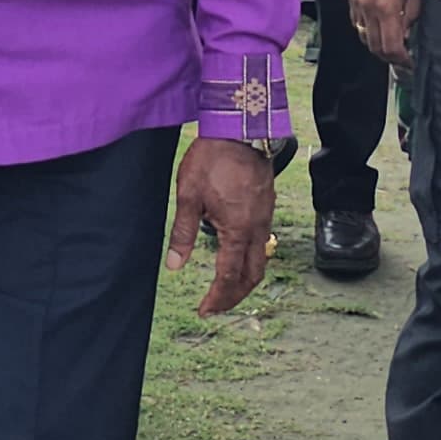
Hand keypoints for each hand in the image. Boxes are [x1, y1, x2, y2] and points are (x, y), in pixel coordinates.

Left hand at [163, 136, 275, 316]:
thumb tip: (174, 266)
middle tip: (215, 307)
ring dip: (244, 280)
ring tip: (224, 289)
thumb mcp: (188, 196)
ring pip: (261, 261)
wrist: (240, 129)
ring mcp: (266, 218)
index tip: (204, 311)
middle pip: (252, 276)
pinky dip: (250, 260)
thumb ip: (182, 233)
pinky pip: (263, 244)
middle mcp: (257, 229)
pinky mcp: (266, 207)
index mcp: (238, 230)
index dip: (217, 298)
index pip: (229, 277)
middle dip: (234, 297)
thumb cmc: (212, 159)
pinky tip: (234, 257)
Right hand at [343, 0, 421, 72]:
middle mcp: (365, 6)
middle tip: (401, 56)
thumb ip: (410, 11)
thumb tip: (407, 29)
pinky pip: (355, 14)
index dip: (401, 60)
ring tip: (391, 38)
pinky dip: (366, 23)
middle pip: (372, 44)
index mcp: (384, 7)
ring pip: (362, 30)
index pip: (390, 47)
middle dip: (387, 55)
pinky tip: (378, 18)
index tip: (409, 61)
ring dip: (375, 39)